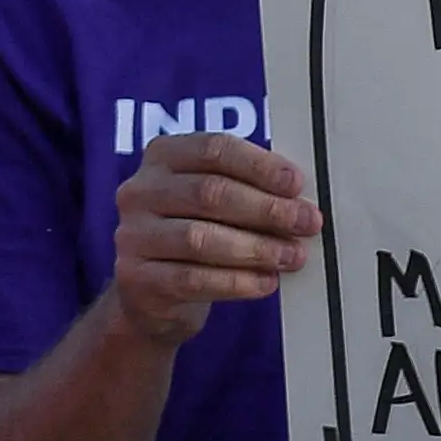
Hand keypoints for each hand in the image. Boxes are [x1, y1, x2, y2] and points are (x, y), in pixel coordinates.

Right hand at [106, 132, 316, 348]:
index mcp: (162, 157)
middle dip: (266, 208)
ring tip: (292, 256)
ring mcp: (133, 235)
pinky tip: (266, 282)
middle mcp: (140, 191)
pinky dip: (237, 282)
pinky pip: (193, 280)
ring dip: (256, 248)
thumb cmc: (197, 232)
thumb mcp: (213, 201)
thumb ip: (248, 189)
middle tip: (306, 223)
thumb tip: (299, 200)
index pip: (212, 149)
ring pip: (199, 238)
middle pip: (208, 192)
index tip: (296, 184)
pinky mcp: (137, 278)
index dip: (259, 165)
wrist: (152, 291)